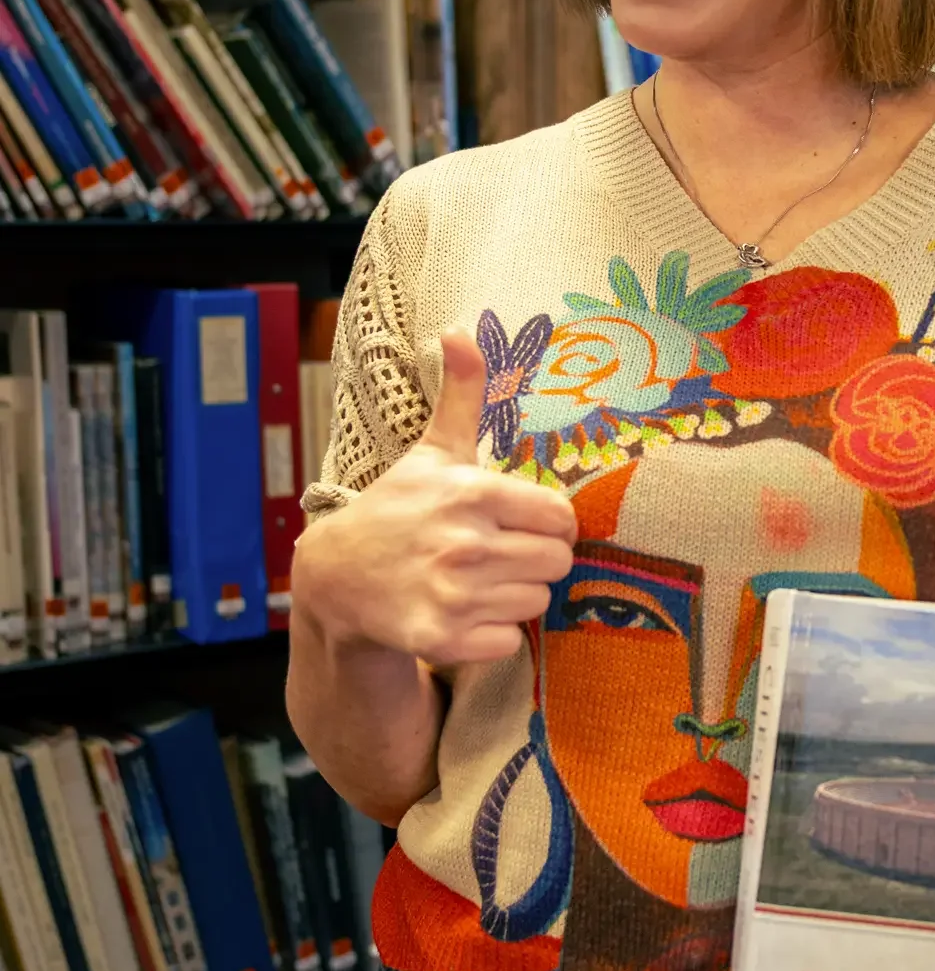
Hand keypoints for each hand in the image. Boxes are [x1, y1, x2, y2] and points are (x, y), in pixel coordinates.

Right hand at [293, 329, 575, 665]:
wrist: (337, 578)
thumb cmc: (397, 508)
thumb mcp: (432, 451)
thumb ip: (461, 394)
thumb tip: (458, 330)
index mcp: (474, 494)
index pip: (562, 517)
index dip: (548, 522)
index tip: (522, 524)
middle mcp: (466, 544)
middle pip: (557, 563)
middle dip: (534, 559)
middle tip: (499, 555)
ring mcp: (454, 595)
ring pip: (536, 602)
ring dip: (514, 596)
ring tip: (478, 582)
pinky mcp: (443, 640)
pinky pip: (509, 641)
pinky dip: (493, 634)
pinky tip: (463, 613)